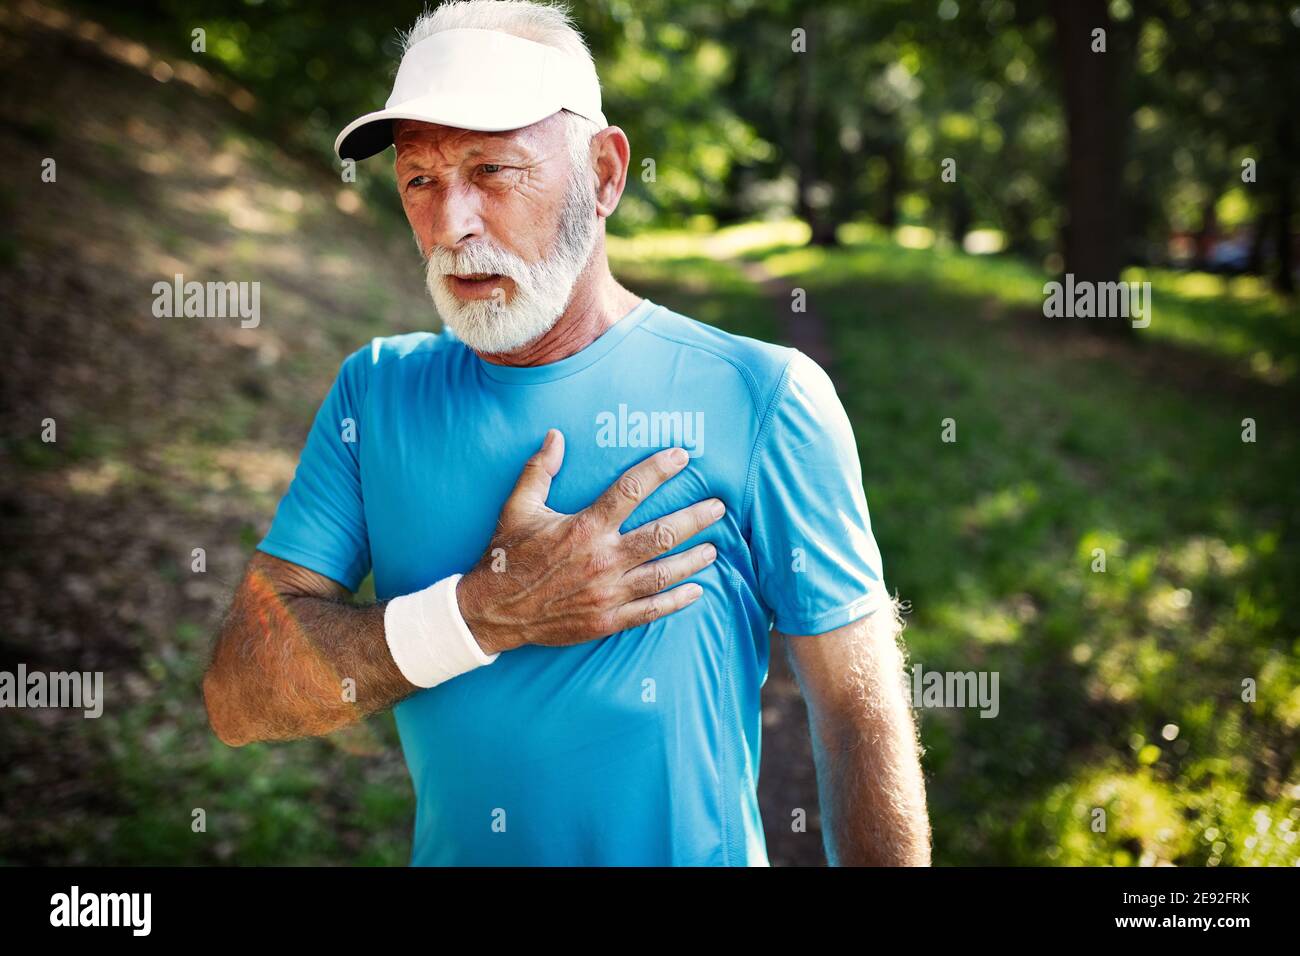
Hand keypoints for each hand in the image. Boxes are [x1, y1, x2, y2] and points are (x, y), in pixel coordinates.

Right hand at [456, 429, 723, 653]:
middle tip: (718, 507)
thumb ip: (540, 470)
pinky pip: (650, 610)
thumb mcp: (518, 507)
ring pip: (663, 573)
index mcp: (585, 526)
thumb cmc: (508, 556)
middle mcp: (603, 558)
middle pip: (661, 533)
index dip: (660, 469)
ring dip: (692, 559)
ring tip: (714, 548)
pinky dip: (676, 601)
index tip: (682, 457)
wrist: (494, 611)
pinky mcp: (607, 619)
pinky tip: (696, 591)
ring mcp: (608, 592)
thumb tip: (556, 435)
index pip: (632, 490)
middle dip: (695, 518)